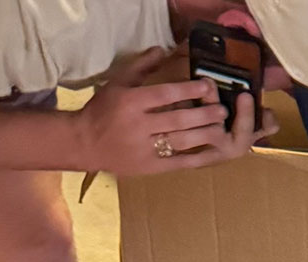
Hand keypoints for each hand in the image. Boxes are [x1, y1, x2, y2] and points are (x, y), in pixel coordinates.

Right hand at [76, 48, 275, 175]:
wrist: (84, 142)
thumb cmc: (103, 109)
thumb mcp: (117, 83)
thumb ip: (141, 66)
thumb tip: (162, 49)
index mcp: (130, 102)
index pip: (164, 94)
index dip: (188, 90)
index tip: (207, 87)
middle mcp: (138, 125)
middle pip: (178, 119)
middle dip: (204, 114)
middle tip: (222, 110)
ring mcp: (144, 148)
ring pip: (181, 140)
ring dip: (204, 134)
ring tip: (221, 128)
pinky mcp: (150, 167)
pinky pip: (178, 162)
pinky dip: (197, 157)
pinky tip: (213, 151)